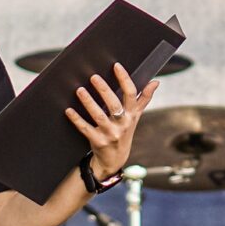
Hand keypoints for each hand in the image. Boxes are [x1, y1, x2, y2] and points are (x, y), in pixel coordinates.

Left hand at [64, 63, 159, 178]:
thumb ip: (144, 99)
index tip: (116, 66)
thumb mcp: (135, 116)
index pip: (131, 94)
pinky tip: (69, 110)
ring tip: (79, 90)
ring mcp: (110, 134)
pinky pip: (85, 129)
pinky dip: (77, 120)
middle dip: (104, 90)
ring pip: (99, 116)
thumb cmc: (124, 132)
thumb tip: (155, 82)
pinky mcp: (98, 141)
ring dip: (89, 103)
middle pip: (114, 104)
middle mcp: (123, 124)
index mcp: (131, 114)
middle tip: (93, 77)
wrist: (115, 159)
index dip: (124, 79)